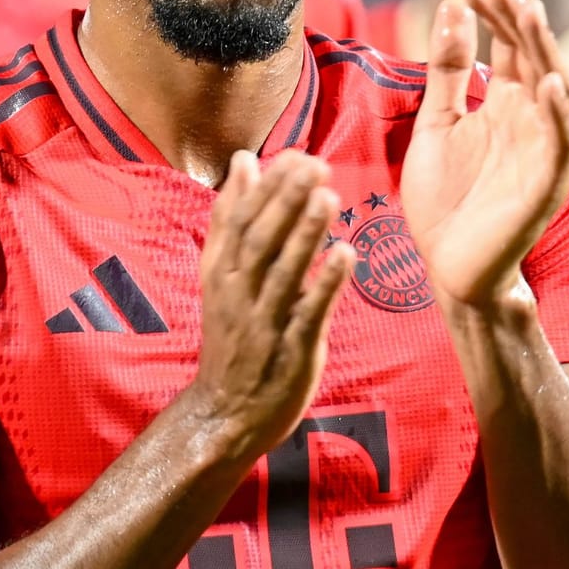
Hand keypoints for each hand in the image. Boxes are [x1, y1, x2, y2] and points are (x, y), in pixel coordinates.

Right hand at [187, 149, 354, 458]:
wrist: (225, 413)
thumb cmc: (233, 336)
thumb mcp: (222, 275)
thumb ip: (233, 219)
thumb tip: (244, 160)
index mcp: (221, 273)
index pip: (240, 221)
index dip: (265, 186)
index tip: (292, 154)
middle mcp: (238, 294)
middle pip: (259, 241)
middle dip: (285, 201)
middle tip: (314, 165)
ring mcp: (263, 324)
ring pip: (282, 274)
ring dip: (305, 235)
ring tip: (328, 198)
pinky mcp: (290, 351)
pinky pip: (308, 313)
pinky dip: (326, 284)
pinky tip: (346, 255)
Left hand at [401, 0, 568, 309]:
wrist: (449, 267)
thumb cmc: (445, 201)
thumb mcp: (437, 124)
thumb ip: (447, 71)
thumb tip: (452, 7)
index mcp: (504, 105)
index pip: (510, 46)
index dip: (495, 14)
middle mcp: (529, 120)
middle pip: (533, 57)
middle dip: (518, 20)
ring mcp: (541, 149)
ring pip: (554, 90)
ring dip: (544, 51)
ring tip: (529, 12)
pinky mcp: (546, 183)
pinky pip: (559, 142)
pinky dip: (556, 112)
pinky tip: (543, 80)